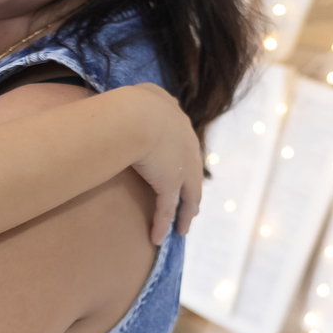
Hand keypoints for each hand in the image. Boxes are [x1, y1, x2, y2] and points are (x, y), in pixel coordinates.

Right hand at [117, 82, 203, 244]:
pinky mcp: (170, 186)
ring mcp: (182, 170)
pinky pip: (166, 210)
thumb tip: (148, 100)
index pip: (187, 148)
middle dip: (193, 192)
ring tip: (182, 228)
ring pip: (188, 198)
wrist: (138, 116)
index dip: (185, 162)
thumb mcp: (148, 94)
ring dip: (185, 215)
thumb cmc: (137, 103)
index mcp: (182, 126)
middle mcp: (188, 149)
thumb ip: (153, 98)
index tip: (183, 173)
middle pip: (195, 175)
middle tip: (192, 206)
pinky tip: (157, 238)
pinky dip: (162, 225)